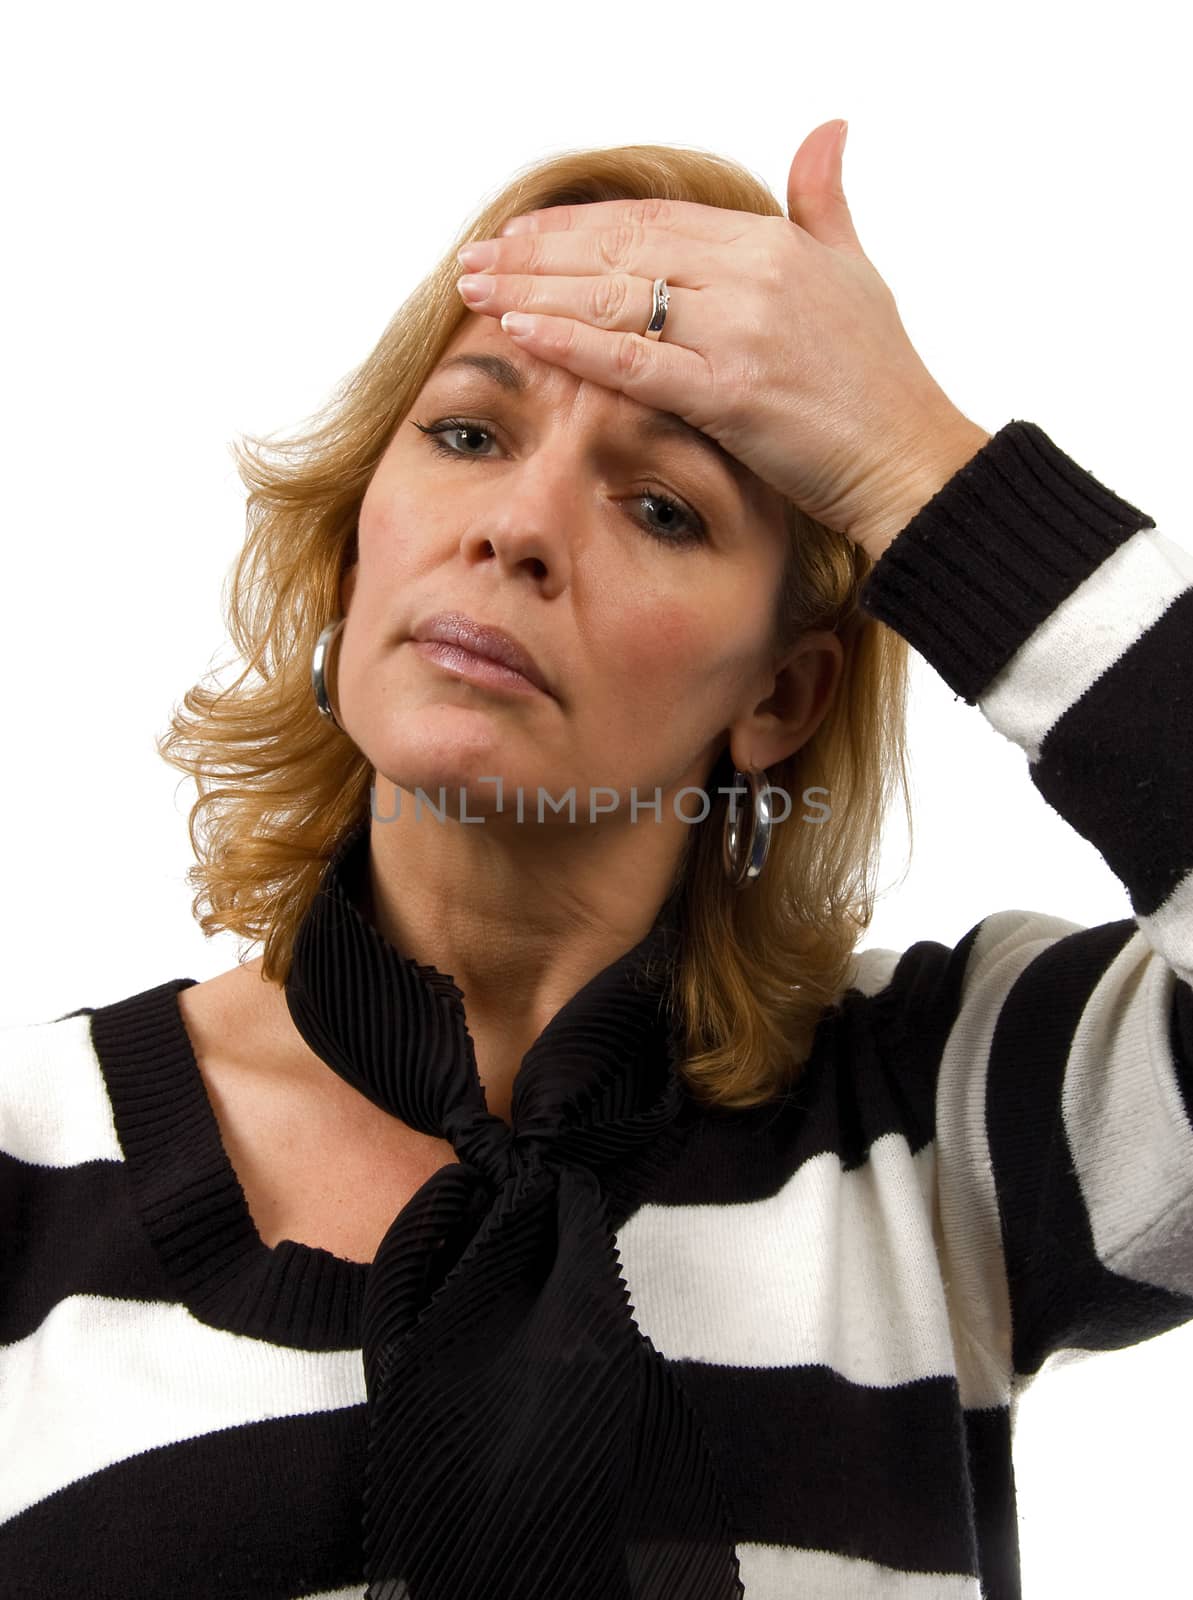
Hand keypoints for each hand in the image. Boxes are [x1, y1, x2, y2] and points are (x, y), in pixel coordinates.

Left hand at [454, 120, 988, 561]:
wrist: (911, 458)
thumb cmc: (881, 379)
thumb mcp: (856, 270)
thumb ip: (823, 202)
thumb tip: (829, 129)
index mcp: (771, 243)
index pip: (651, 219)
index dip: (580, 223)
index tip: (523, 234)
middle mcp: (751, 276)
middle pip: (619, 249)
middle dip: (537, 253)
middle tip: (475, 260)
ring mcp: (740, 332)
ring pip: (615, 298)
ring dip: (534, 291)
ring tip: (474, 290)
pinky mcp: (732, 393)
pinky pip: (634, 361)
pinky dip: (572, 341)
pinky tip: (520, 331)